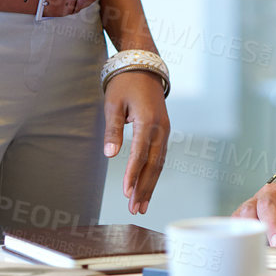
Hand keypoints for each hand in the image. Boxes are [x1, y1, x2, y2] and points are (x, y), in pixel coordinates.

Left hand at [104, 69, 168, 214]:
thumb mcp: (113, 104)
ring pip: (159, 163)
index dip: (133, 174)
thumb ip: (113, 130)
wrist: (144, 66)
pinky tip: (147, 187)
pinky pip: (160, 156)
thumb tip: (110, 155)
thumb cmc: (125, 84)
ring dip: (149, 185)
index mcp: (148, 120)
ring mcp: (165, 130)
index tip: (126, 192)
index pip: (140, 153)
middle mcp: (161, 128)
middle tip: (134, 209)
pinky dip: (154, 174)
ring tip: (140, 205)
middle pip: (153, 164)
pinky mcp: (164, 131)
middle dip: (143, 188)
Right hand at [235, 177, 275, 247]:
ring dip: (252, 227)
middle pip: (268, 206)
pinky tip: (238, 241)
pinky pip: (238, 217)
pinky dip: (237, 228)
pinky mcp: (245, 209)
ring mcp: (256, 199)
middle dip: (272, 226)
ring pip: (249, 210)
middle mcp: (273, 191)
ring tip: (255, 246)